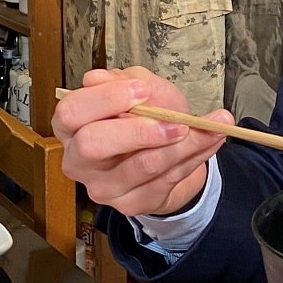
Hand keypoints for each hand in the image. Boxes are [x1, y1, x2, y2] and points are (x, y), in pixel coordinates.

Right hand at [52, 69, 230, 218]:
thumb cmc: (146, 116)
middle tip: (175, 121)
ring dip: (182, 144)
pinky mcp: (129, 205)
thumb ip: (125, 80)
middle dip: (137, 130)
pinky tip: (211, 140)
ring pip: (141, 166)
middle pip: (92, 145)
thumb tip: (99, 78)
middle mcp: (78, 160)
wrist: (168, 154)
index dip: (105, 99)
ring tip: (210, 126)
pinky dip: (195, 157)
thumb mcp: (141, 88)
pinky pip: (166, 180)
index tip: (142, 89)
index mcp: (71, 125)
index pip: (71, 112)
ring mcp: (102, 187)